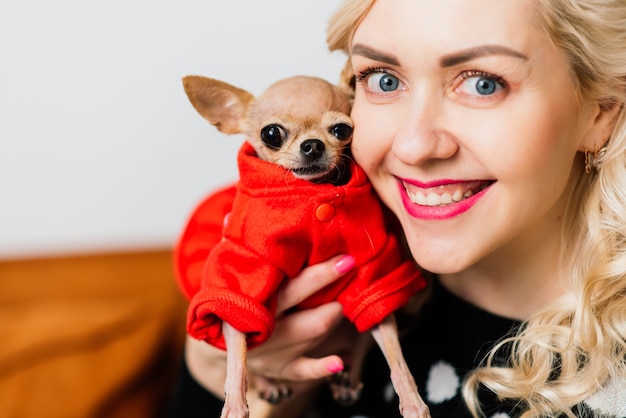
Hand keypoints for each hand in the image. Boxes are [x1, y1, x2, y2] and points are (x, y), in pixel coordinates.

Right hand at [185, 254, 355, 396]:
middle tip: (351, 270)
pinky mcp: (280, 368)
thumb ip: (236, 247)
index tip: (345, 259)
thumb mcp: (229, 271)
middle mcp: (263, 329)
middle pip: (306, 315)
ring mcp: (273, 352)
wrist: (220, 339)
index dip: (319, 275)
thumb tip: (229, 215)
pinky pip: (303, 371)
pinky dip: (321, 368)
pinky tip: (339, 362)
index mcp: (252, 302)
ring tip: (342, 298)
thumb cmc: (234, 295)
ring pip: (312, 336)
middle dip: (331, 294)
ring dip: (332, 317)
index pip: (290, 288)